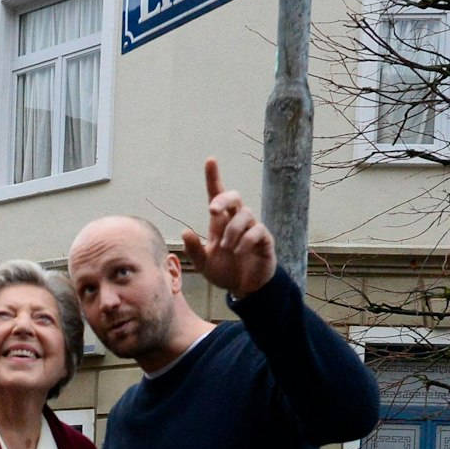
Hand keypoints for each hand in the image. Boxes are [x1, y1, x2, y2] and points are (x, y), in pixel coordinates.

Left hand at [179, 158, 276, 297]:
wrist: (245, 288)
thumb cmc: (225, 271)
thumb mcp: (204, 264)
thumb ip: (194, 250)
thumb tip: (185, 231)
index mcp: (220, 223)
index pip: (217, 195)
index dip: (214, 177)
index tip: (210, 160)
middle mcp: (237, 221)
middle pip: (234, 196)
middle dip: (223, 199)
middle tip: (211, 211)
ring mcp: (252, 228)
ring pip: (245, 214)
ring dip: (232, 230)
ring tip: (226, 247)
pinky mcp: (265, 240)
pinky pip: (257, 231)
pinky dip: (245, 240)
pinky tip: (238, 251)